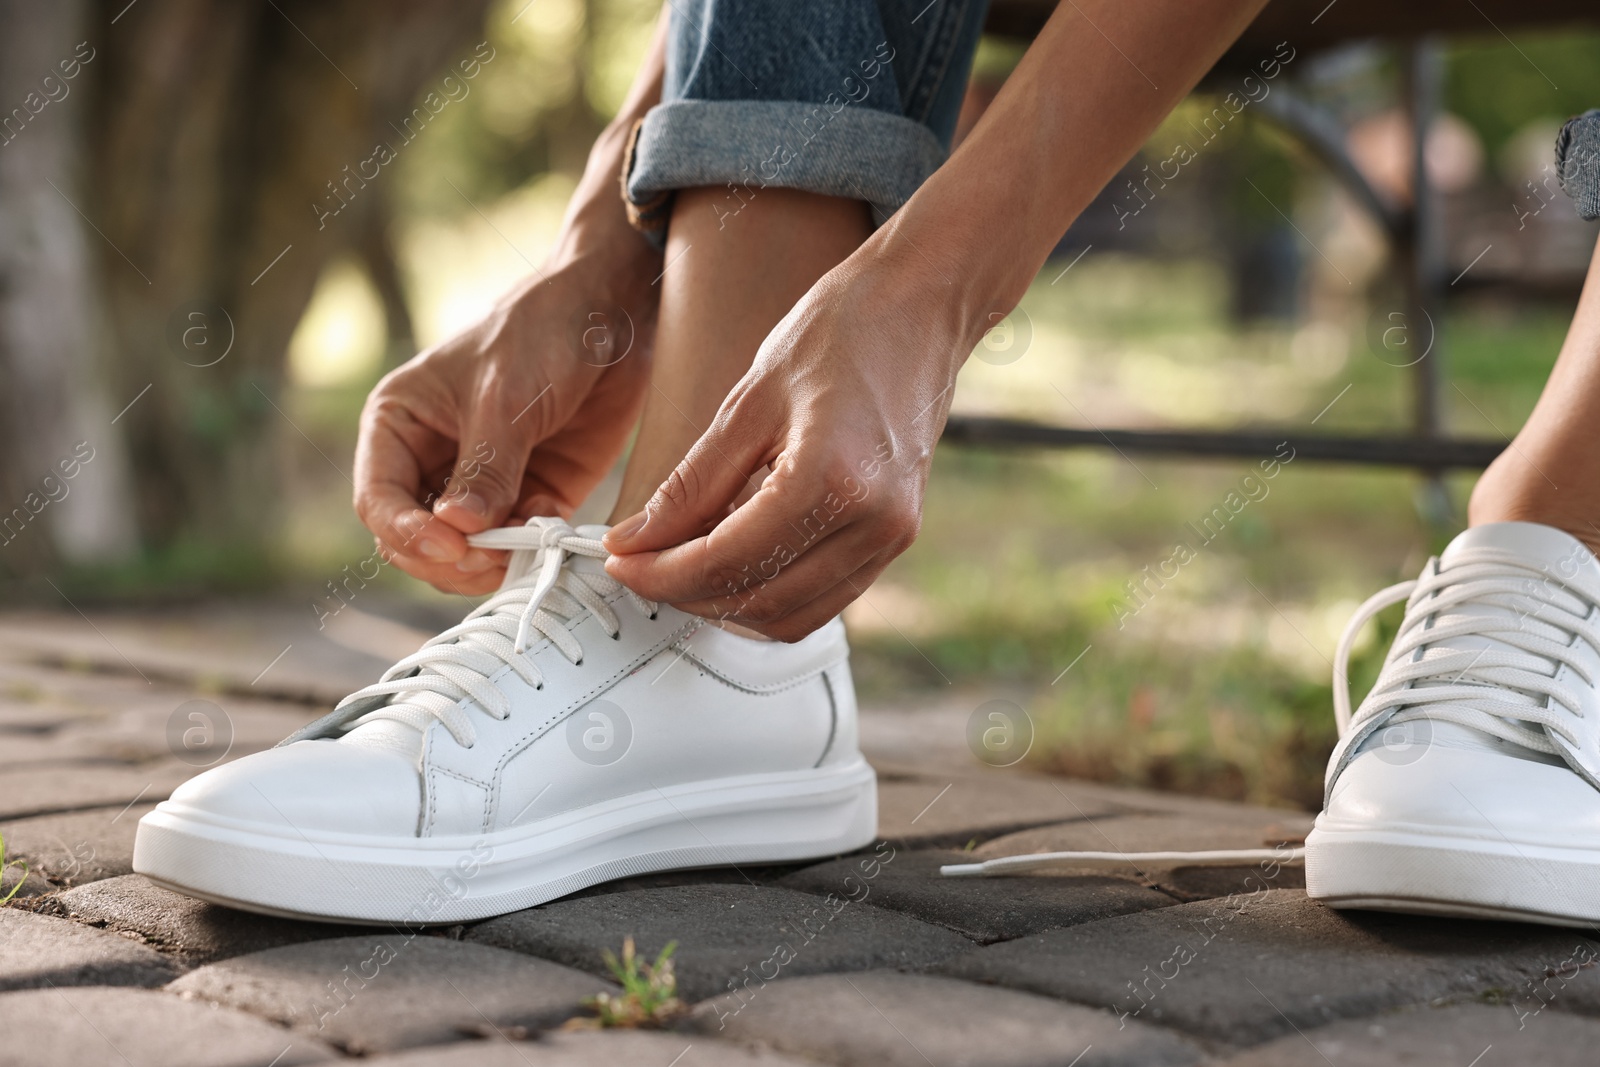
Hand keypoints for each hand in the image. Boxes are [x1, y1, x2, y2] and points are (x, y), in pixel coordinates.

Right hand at [354, 258, 653, 594]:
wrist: (611, 317)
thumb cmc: (540, 333)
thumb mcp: (506, 399)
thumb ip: (486, 467)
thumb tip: (459, 528)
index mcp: (399, 426)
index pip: (378, 500)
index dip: (407, 533)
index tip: (452, 546)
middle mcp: (430, 461)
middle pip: (413, 540)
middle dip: (448, 558)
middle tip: (491, 556)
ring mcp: (479, 484)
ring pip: (462, 554)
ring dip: (491, 561)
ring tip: (526, 539)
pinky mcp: (528, 496)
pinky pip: (514, 545)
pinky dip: (529, 547)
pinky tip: (551, 518)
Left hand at [602, 258, 967, 639]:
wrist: (922, 307)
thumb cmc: (842, 331)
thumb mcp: (749, 401)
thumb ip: (691, 484)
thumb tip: (635, 539)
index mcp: (832, 479)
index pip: (726, 561)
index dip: (661, 573)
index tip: (619, 561)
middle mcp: (873, 523)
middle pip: (757, 598)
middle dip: (686, 593)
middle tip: (641, 562)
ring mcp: (892, 537)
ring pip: (791, 615)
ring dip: (728, 603)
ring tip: (681, 563)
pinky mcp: (896, 539)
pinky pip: (824, 598)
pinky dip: (771, 591)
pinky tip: (734, 557)